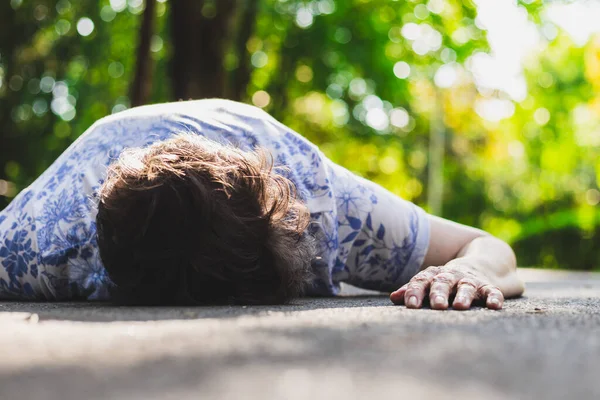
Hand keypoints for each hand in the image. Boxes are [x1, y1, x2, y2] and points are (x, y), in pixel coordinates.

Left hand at [389, 264, 503, 309]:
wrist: (482, 261)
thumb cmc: (448, 280)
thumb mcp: (431, 282)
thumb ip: (413, 290)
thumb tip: (393, 298)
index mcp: (434, 275)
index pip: (421, 281)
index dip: (415, 292)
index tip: (410, 305)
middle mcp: (452, 276)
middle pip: (443, 282)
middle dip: (439, 293)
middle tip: (437, 305)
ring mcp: (470, 280)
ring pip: (466, 286)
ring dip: (464, 295)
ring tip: (460, 306)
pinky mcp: (489, 285)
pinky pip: (492, 290)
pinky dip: (494, 297)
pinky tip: (494, 305)